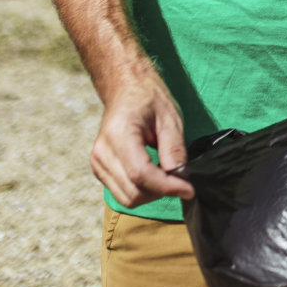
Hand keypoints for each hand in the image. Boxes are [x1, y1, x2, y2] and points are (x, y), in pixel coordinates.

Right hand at [90, 68, 194, 206]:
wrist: (125, 88)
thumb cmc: (148, 98)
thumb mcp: (169, 118)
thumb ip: (174, 149)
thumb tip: (180, 179)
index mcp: (118, 135)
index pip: (140, 174)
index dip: (166, 186)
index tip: (189, 189)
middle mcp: (102, 153)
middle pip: (133, 192)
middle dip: (161, 191)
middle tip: (181, 179)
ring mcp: (97, 163)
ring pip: (126, 198)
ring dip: (151, 194)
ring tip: (167, 174)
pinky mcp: (99, 169)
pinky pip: (121, 192)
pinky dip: (141, 190)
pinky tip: (153, 173)